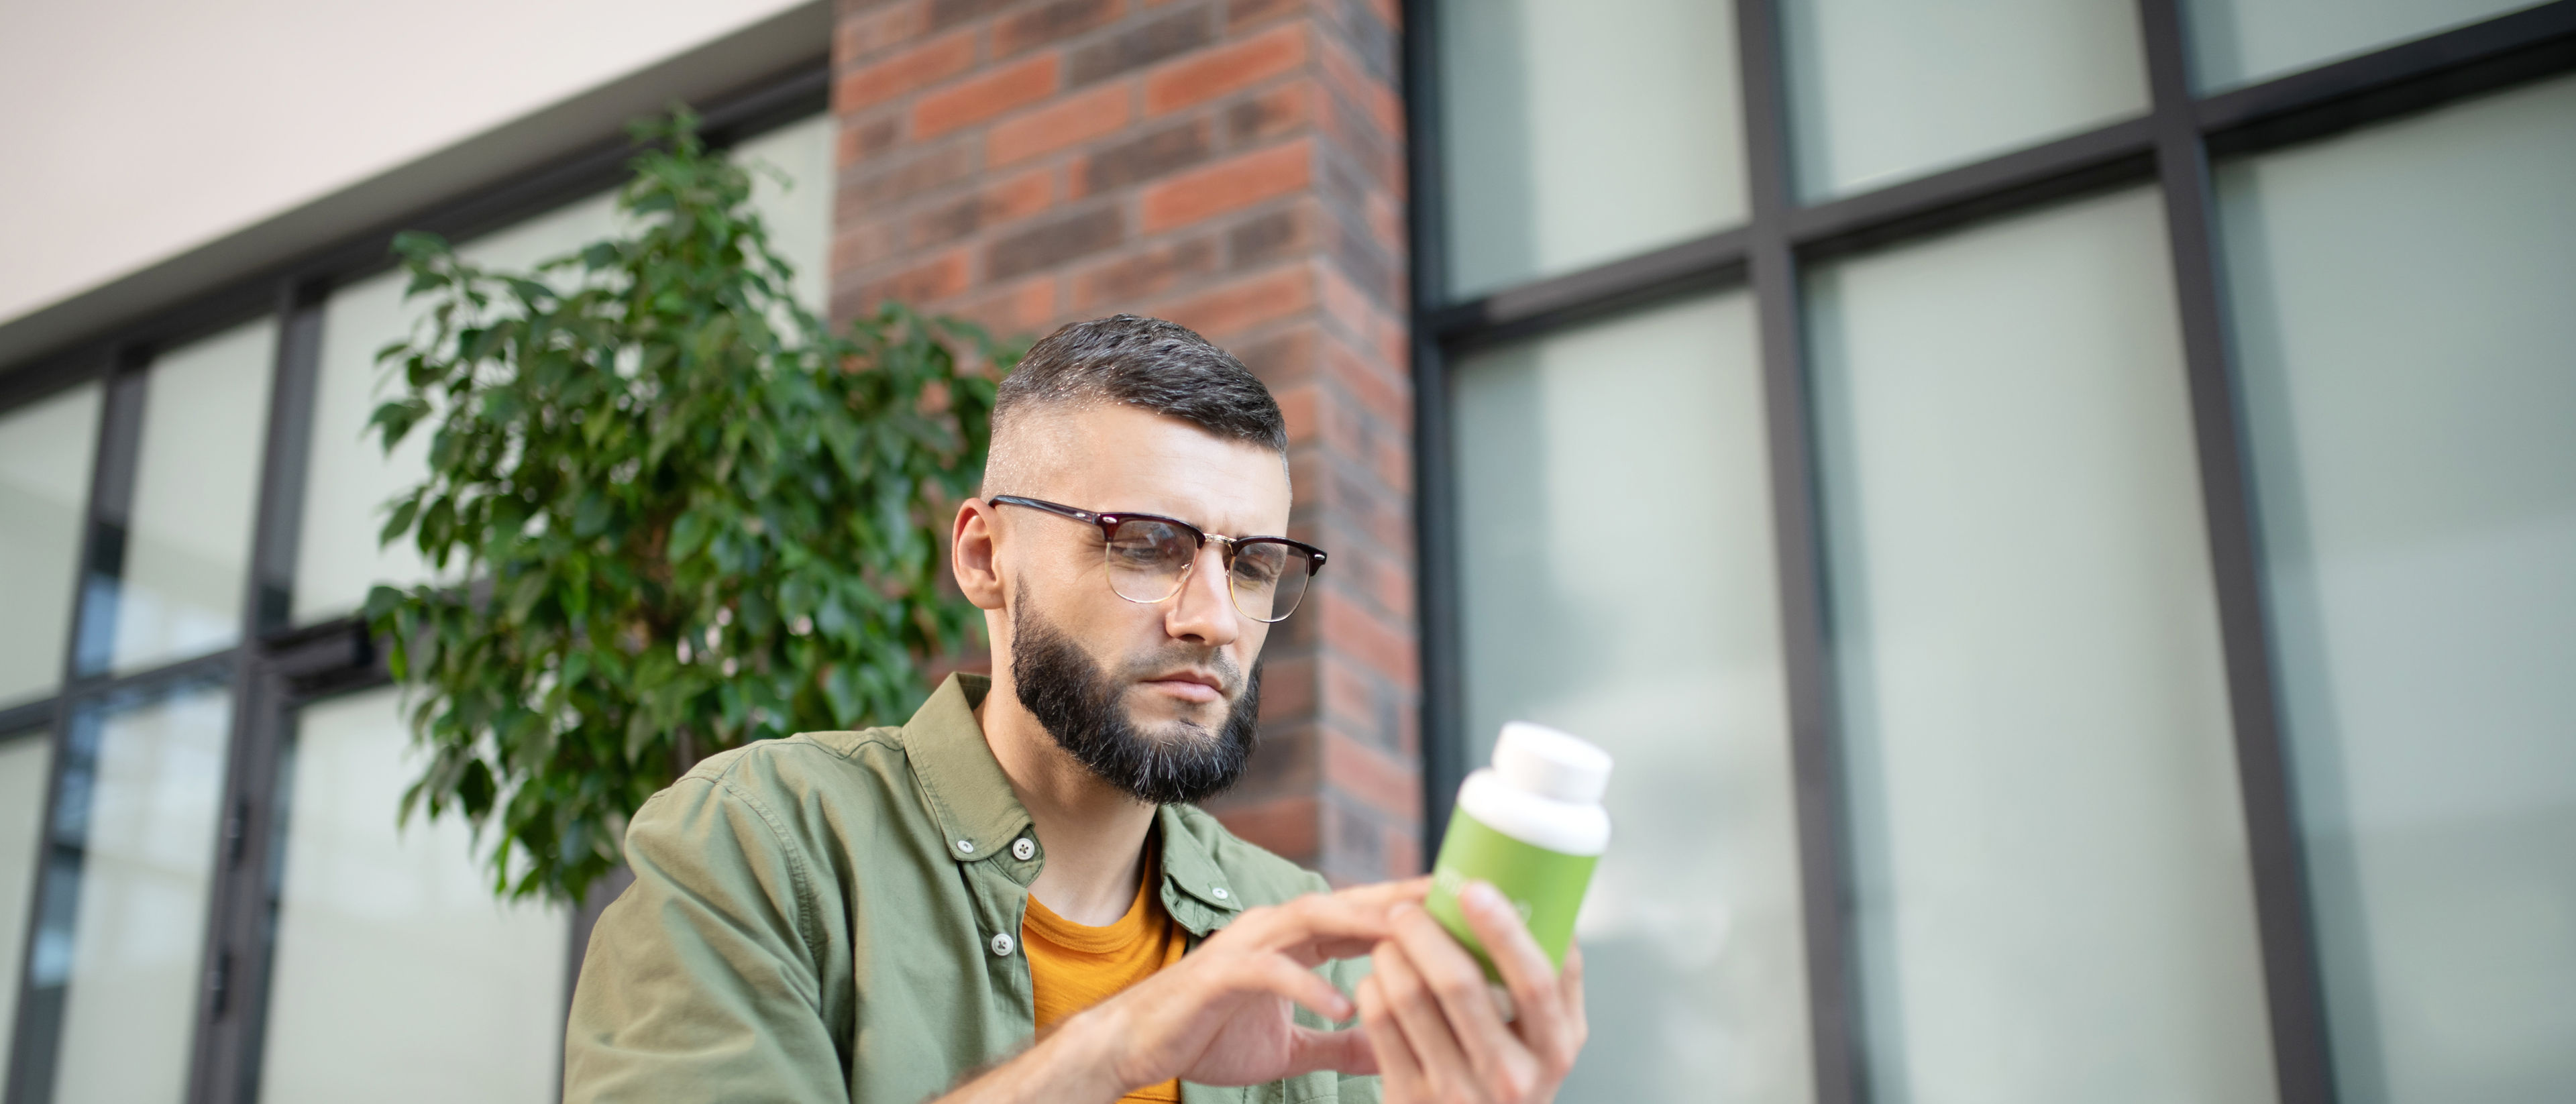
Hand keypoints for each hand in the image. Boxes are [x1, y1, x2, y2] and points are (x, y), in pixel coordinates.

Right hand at [1073, 877, 1429, 1091]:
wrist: (1137, 1047)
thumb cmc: (1208, 1037)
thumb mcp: (1291, 1048)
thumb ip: (1339, 1045)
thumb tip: (1389, 1053)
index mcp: (1293, 940)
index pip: (1363, 917)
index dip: (1411, 911)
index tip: (1464, 912)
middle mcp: (1273, 929)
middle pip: (1348, 903)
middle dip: (1400, 901)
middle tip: (1454, 901)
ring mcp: (1244, 946)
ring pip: (1312, 920)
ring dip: (1362, 927)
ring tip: (1412, 939)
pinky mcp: (1219, 974)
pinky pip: (1268, 972)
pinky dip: (1306, 986)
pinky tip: (1343, 1007)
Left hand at [1354, 882, 1588, 1103]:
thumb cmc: (1509, 1075)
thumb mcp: (1545, 1042)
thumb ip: (1546, 986)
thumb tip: (1532, 896)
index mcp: (1556, 1048)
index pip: (1537, 980)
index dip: (1505, 930)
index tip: (1473, 888)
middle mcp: (1512, 1076)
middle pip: (1461, 983)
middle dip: (1425, 932)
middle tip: (1405, 909)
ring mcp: (1459, 1092)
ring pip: (1410, 997)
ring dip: (1391, 954)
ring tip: (1387, 942)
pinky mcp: (1411, 1099)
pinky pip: (1380, 1023)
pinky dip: (1373, 988)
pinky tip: (1376, 980)